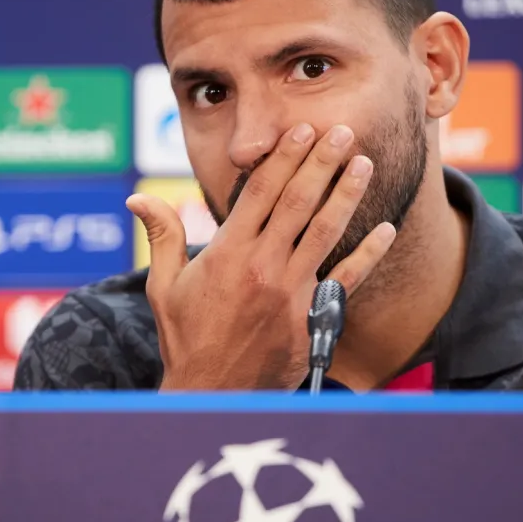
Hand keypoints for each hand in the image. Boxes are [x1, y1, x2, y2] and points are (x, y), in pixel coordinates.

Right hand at [127, 123, 397, 390]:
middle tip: (343, 131)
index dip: (283, 157)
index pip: (260, 192)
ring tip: (364, 163)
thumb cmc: (186, 339)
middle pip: (299, 202)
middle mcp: (263, 265)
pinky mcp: (312, 316)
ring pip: (326, 231)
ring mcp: (291, 291)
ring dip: (347, 194)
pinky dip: (369, 254)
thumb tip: (136, 199)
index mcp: (228, 253)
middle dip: (322, 162)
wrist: (211, 393)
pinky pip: (348, 279)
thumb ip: (162, 236)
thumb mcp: (164, 286)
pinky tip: (386, 230)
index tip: (300, 129)